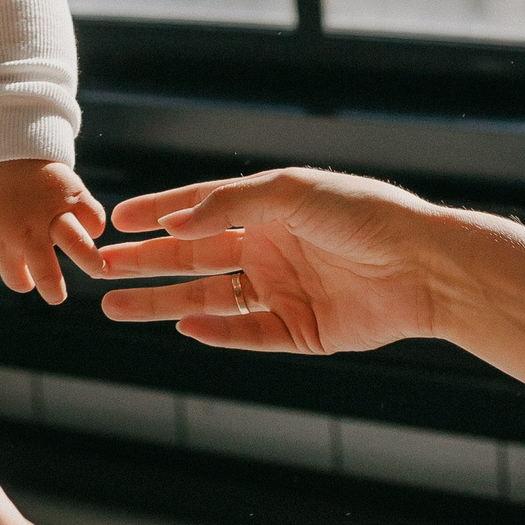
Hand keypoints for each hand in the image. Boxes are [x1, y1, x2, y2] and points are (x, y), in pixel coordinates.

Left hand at [0, 160, 105, 304]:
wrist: (9, 149)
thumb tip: (20, 270)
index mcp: (4, 237)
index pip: (15, 277)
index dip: (22, 282)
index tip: (29, 280)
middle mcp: (30, 228)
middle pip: (46, 270)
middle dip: (54, 289)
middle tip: (57, 297)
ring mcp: (54, 211)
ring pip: (78, 243)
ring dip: (90, 261)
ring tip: (96, 270)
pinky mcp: (74, 193)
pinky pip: (94, 217)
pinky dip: (96, 226)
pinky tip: (90, 230)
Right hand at [86, 168, 445, 352]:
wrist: (425, 265)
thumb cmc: (362, 213)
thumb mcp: (290, 191)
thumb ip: (229, 203)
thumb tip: (175, 222)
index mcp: (266, 209)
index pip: (199, 210)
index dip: (157, 212)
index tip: (115, 219)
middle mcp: (268, 248)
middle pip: (193, 257)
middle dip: (145, 262)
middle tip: (99, 267)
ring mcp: (282, 291)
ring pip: (208, 298)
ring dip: (163, 301)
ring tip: (116, 305)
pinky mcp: (300, 331)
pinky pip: (247, 333)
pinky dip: (215, 332)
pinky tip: (184, 325)